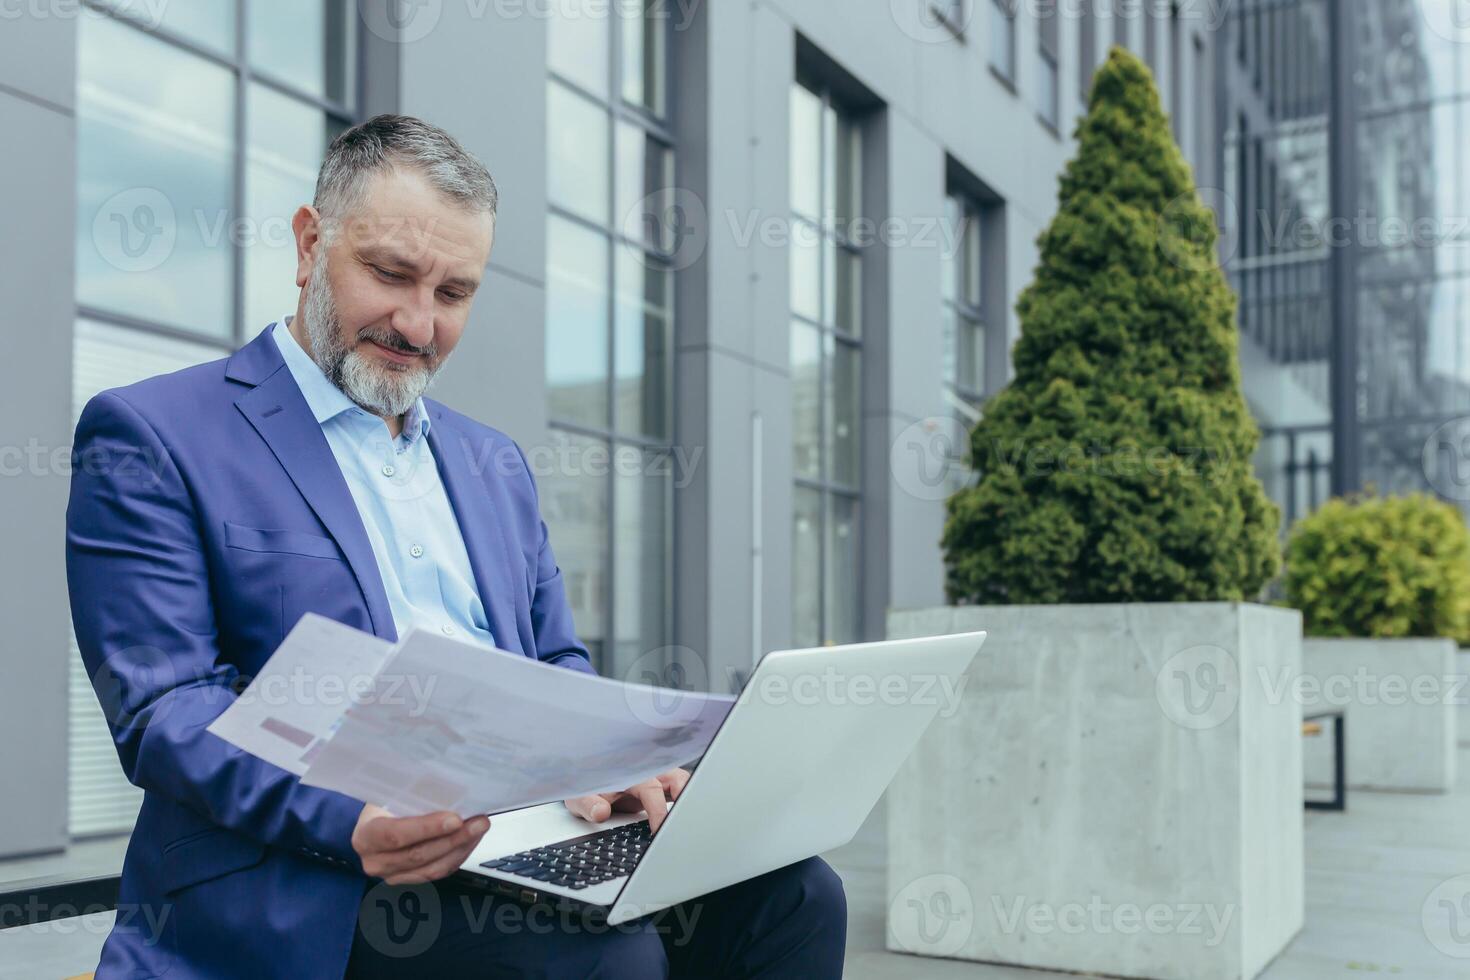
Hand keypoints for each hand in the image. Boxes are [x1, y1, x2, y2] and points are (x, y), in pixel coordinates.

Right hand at [351, 805, 490, 883]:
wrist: (373, 824)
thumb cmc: (383, 804)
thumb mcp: (389, 794)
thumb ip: (411, 795)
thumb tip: (448, 788)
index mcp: (365, 836)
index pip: (395, 835)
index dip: (426, 828)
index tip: (455, 819)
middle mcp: (375, 861)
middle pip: (418, 855)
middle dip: (453, 838)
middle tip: (479, 822)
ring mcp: (392, 875)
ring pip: (432, 868)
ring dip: (461, 849)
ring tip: (480, 830)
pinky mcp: (410, 880)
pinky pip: (438, 873)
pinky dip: (458, 856)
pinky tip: (471, 841)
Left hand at [563, 768, 690, 833]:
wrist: (584, 780)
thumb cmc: (585, 786)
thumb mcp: (579, 797)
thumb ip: (588, 804)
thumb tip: (600, 812)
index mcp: (630, 774)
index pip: (652, 790)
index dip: (659, 811)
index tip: (660, 830)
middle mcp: (647, 774)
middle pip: (676, 778)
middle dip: (686, 795)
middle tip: (688, 819)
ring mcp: (655, 780)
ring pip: (680, 782)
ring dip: (688, 797)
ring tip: (692, 819)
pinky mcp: (658, 789)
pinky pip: (677, 791)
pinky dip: (684, 802)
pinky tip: (686, 820)